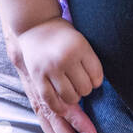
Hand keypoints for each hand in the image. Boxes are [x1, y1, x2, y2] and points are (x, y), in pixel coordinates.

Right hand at [8, 18, 102, 132]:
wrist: (35, 25)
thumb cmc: (61, 34)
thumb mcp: (80, 39)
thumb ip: (88, 59)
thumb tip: (98, 84)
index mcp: (79, 46)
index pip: (97, 75)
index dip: (96, 80)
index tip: (92, 76)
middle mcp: (65, 58)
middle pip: (85, 88)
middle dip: (85, 88)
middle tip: (80, 82)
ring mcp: (50, 69)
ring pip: (70, 97)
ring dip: (74, 97)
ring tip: (71, 89)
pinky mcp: (37, 77)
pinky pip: (51, 100)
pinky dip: (59, 107)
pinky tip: (63, 106)